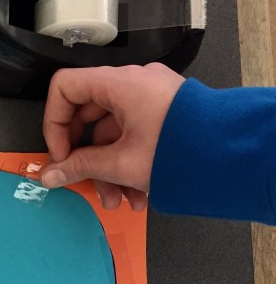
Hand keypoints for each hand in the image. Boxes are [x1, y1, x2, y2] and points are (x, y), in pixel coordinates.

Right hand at [40, 64, 185, 210]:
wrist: (231, 156)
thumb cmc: (181, 149)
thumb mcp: (121, 164)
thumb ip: (80, 168)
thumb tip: (51, 175)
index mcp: (120, 84)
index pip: (65, 88)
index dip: (54, 122)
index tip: (61, 153)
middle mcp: (134, 84)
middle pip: (88, 116)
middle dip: (85, 157)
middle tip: (81, 180)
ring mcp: (151, 98)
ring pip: (112, 133)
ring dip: (108, 170)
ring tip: (118, 200)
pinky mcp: (164, 114)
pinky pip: (133, 135)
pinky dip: (128, 163)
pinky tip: (136, 193)